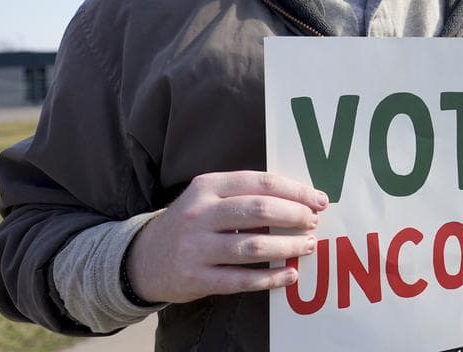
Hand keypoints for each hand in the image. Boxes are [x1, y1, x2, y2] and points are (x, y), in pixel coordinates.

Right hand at [125, 171, 327, 303]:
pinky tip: (289, 275)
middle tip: (313, 222)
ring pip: (253, 246)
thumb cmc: (192, 223)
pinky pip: (242, 280)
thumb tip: (300, 200)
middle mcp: (200, 214)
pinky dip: (271, 278)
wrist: (145, 258)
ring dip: (287, 246)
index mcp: (207, 186)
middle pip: (259, 210)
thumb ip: (245, 195)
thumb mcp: (208, 197)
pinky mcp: (196, 279)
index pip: (260, 182)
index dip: (295, 191)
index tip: (318, 199)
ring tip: (307, 246)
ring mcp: (196, 248)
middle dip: (295, 215)